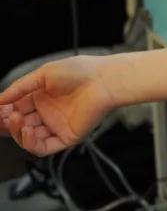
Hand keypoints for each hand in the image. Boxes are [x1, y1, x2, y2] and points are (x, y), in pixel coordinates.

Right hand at [0, 56, 116, 155]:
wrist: (104, 79)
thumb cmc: (80, 71)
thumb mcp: (44, 74)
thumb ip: (20, 87)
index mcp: (42, 97)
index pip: (16, 109)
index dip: (4, 111)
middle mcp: (48, 113)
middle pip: (20, 125)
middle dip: (8, 123)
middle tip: (3, 117)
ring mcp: (57, 126)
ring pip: (29, 138)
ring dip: (18, 132)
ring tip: (16, 120)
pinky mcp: (66, 137)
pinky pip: (43, 147)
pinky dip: (31, 143)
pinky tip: (27, 131)